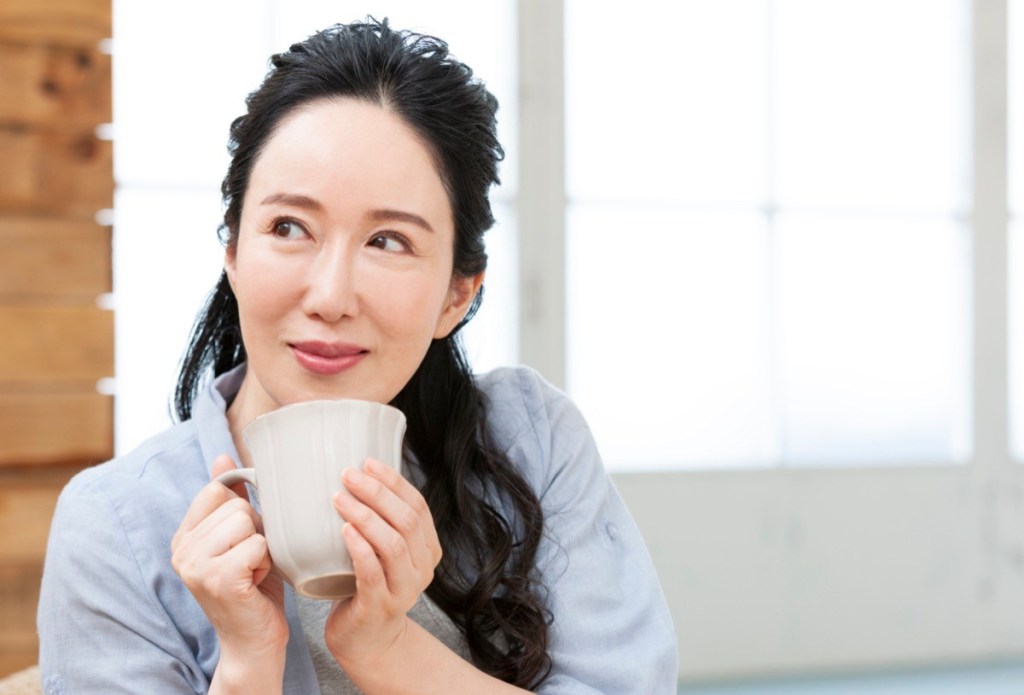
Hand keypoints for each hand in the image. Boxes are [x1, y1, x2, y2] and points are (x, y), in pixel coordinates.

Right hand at [171, 455, 287, 660]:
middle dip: (256, 532)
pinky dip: (267, 563)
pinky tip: (256, 583)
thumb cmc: (253, 587)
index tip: (243, 540)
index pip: (217, 491)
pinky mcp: (217, 579)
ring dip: (263, 547)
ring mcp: (195, 565)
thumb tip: (223, 456)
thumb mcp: (240, 538)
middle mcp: (182, 550)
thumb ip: (229, 499)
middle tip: (251, 563)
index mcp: (184, 536)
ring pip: (247, 522)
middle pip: (237, 506)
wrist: (255, 641)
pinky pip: (257, 545)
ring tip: (254, 572)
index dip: (242, 510)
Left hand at [325, 457, 441, 666]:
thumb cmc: (368, 585)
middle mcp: (423, 568)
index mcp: (428, 548)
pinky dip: (360, 549)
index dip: (394, 481)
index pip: (418, 506)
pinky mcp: (381, 606)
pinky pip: (374, 573)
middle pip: (407, 521)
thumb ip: (382, 521)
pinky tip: (344, 531)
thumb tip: (356, 474)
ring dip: (366, 517)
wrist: (368, 640)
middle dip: (377, 493)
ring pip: (393, 545)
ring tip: (339, 499)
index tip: (367, 462)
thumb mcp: (384, 550)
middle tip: (348, 476)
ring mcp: (404, 589)